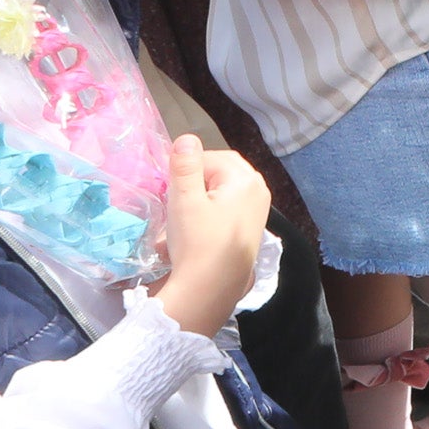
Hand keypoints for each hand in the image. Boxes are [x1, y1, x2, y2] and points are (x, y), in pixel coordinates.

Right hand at [154, 136, 271, 336]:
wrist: (210, 289)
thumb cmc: (197, 242)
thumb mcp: (184, 200)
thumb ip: (185, 167)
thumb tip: (187, 139)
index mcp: (246, 180)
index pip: (212, 158)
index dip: (187, 168)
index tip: (169, 186)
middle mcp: (259, 192)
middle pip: (220, 173)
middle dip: (194, 183)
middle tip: (174, 200)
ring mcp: (258, 212)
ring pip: (222, 192)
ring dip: (199, 199)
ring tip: (180, 217)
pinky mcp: (251, 230)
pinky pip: (228, 210)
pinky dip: (209, 213)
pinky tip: (194, 229)